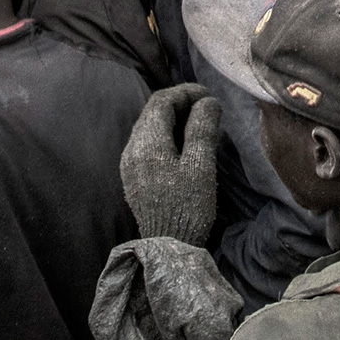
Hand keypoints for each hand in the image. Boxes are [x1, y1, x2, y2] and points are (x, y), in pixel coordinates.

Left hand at [119, 84, 222, 246]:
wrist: (168, 247)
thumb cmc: (187, 206)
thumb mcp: (200, 166)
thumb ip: (202, 129)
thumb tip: (208, 102)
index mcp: (146, 144)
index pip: (161, 102)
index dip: (185, 92)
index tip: (209, 95)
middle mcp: (131, 150)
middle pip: (152, 112)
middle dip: (179, 103)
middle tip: (206, 106)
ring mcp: (130, 164)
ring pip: (150, 128)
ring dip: (173, 119)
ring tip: (199, 123)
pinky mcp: (134, 177)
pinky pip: (149, 144)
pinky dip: (167, 135)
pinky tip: (184, 144)